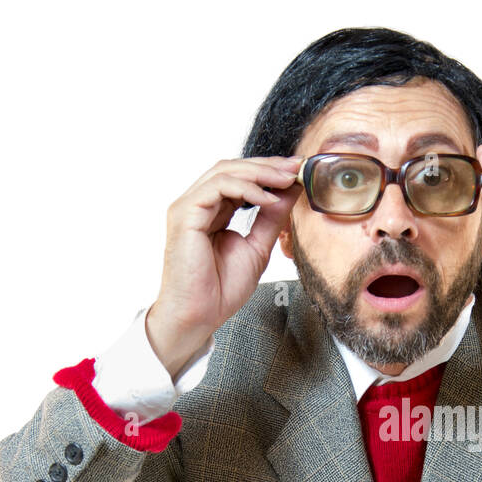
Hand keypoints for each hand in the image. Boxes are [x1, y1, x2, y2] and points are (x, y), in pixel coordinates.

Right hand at [147, 155, 302, 378]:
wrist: (201, 315)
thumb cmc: (221, 289)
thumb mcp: (257, 247)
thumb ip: (271, 219)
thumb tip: (290, 192)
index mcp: (212, 212)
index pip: (239, 179)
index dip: (268, 172)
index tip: (297, 172)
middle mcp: (197, 205)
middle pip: (232, 168)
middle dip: (267, 166)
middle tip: (296, 168)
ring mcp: (188, 208)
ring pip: (224, 172)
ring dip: (259, 173)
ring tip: (286, 180)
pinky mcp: (185, 214)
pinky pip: (217, 187)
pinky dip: (246, 189)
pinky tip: (267, 198)